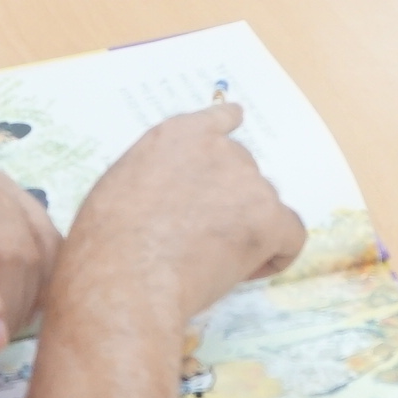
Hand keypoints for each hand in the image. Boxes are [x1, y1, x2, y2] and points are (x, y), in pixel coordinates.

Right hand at [61, 104, 305, 321]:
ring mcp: (247, 181)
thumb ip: (157, 177)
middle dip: (229, 202)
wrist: (126, 276)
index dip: (227, 136)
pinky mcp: (269, 217)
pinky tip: (246, 271)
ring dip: (248, 229)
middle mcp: (219, 148)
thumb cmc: (107, 243)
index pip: (219, 121)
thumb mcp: (121, 187)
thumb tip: (169, 196)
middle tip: (201, 240)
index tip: (234, 138)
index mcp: (177, 135)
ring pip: (264, 206)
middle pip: (242, 172)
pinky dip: (275, 255)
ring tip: (210, 263)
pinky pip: (290, 236)